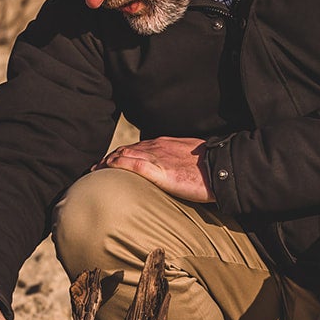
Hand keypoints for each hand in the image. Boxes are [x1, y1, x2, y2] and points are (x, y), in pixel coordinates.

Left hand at [97, 136, 213, 201]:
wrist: (224, 168)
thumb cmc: (210, 168)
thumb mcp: (188, 161)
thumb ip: (173, 164)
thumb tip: (168, 174)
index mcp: (164, 144)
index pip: (135, 148)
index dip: (119, 155)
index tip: (108, 164)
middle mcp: (157, 147)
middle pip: (125, 150)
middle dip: (108, 159)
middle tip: (95, 170)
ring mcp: (158, 157)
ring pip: (124, 155)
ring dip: (107, 163)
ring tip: (95, 173)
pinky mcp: (161, 170)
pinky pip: (133, 165)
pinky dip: (118, 166)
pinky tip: (107, 171)